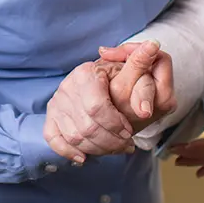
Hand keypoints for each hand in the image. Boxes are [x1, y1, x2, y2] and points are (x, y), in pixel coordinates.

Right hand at [43, 40, 173, 162]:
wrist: (95, 82)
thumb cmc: (115, 76)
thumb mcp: (128, 68)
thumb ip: (140, 63)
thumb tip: (153, 45)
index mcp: (85, 73)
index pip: (97, 107)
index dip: (115, 124)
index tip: (129, 131)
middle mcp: (67, 87)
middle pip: (86, 127)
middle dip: (110, 141)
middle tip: (126, 144)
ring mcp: (56, 104)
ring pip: (74, 138)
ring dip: (97, 149)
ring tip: (116, 148)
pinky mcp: (50, 118)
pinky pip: (54, 140)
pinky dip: (69, 152)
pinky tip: (85, 157)